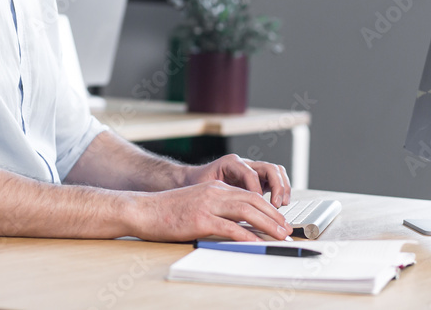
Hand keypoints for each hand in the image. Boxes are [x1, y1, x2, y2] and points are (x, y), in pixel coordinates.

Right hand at [128, 180, 290, 241]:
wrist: (144, 210)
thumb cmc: (167, 211)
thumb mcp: (197, 203)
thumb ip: (217, 210)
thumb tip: (238, 225)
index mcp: (215, 187)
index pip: (249, 194)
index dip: (268, 207)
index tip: (280, 220)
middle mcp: (215, 192)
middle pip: (253, 201)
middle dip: (274, 216)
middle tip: (287, 229)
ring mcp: (208, 204)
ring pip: (246, 211)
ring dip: (267, 225)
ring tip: (279, 235)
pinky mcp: (200, 219)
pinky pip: (229, 227)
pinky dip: (246, 235)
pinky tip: (256, 242)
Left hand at [184, 154, 291, 207]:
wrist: (193, 180)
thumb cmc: (198, 185)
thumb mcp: (206, 190)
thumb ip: (220, 197)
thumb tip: (232, 215)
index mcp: (231, 163)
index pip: (250, 173)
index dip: (256, 189)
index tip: (256, 205)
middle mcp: (244, 164)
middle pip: (269, 167)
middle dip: (277, 186)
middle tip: (276, 204)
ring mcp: (253, 170)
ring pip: (276, 171)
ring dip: (283, 187)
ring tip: (282, 204)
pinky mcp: (258, 179)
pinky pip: (275, 179)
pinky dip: (281, 190)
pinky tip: (280, 204)